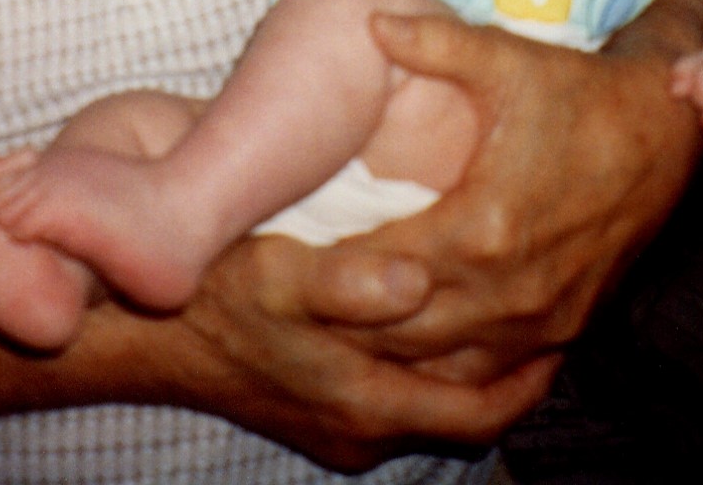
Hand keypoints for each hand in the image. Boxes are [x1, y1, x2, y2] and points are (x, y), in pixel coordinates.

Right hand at [160, 230, 556, 471]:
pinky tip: (428, 322)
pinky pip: (395, 394)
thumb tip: (419, 280)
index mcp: (366, 400)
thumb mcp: (275, 277)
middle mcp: (361, 425)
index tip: (566, 314)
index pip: (484, 406)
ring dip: (471, 367)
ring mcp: (336, 423)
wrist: (136, 327)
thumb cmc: (211, 294)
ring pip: (431, 402)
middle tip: (553, 313)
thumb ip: (348, 283)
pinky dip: (428, 367)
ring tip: (504, 311)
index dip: (532, 369)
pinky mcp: (312, 408)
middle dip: (515, 371)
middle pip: (467, 411)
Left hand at [291, 0, 702, 383]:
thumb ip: (435, 43)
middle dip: (343, 314)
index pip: (380, 267)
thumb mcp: (508, 61)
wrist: (665, 136)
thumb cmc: (580, 95)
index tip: (279, 251)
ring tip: (331, 321)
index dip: (325, 265)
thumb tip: (371, 22)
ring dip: (385, 348)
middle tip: (290, 295)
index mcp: (484, 227)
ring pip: (439, 362)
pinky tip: (403, 347)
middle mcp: (508, 291)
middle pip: (400, 330)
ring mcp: (537, 321)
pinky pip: (486, 373)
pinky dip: (440, 365)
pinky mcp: (560, 331)